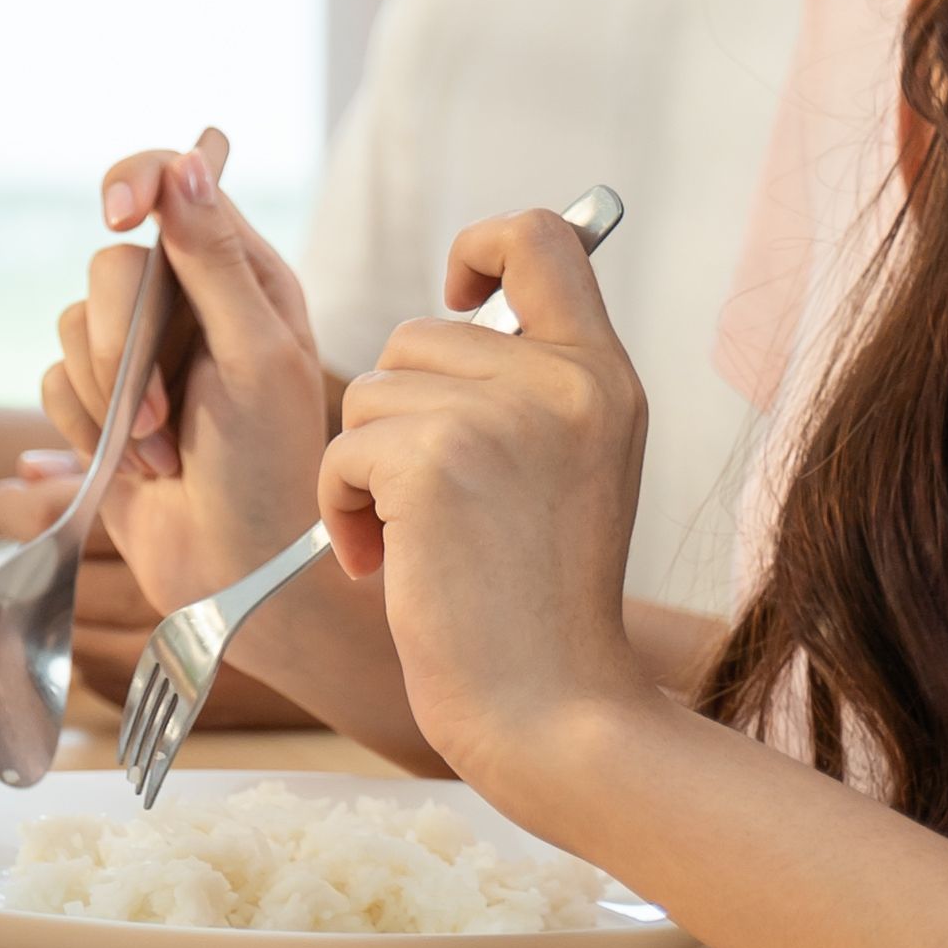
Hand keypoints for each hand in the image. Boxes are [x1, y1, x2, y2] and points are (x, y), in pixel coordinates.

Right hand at [47, 132, 331, 615]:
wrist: (239, 570)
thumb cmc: (272, 465)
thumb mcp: (258, 355)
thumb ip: (215, 260)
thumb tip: (184, 162)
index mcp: (241, 273)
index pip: (175, 183)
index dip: (137, 181)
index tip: (118, 213)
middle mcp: (186, 302)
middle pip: (110, 268)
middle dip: (124, 345)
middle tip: (161, 412)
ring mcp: (139, 354)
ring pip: (71, 326)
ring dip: (110, 400)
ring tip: (161, 452)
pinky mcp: (98, 404)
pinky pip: (50, 382)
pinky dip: (84, 428)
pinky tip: (136, 468)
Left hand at [321, 206, 654, 787]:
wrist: (548, 708)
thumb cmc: (538, 605)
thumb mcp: (568, 468)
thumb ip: (528, 386)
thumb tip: (456, 302)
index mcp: (606, 377)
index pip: (543, 238)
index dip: (481, 243)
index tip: (455, 293)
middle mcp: (566, 382)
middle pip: (417, 334)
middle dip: (395, 420)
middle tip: (432, 510)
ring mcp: (504, 416)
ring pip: (369, 394)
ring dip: (365, 471)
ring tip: (418, 544)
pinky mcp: (436, 459)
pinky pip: (341, 450)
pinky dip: (342, 509)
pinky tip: (388, 565)